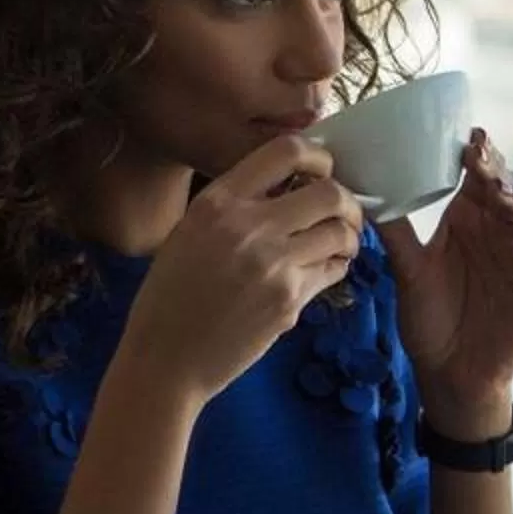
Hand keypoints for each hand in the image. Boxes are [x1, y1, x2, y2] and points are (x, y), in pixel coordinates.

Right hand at [113, 135, 364, 408]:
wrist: (164, 362)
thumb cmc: (169, 298)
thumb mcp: (189, 234)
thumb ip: (236, 208)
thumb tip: (291, 186)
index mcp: (217, 202)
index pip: (286, 151)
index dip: (318, 156)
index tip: (325, 171)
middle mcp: (248, 226)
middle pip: (329, 192)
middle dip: (347, 203)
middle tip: (343, 216)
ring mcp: (273, 264)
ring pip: (339, 233)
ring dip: (348, 238)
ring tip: (339, 245)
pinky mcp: (290, 300)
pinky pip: (333, 270)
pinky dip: (336, 267)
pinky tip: (324, 271)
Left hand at [380, 128, 512, 436]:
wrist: (450, 373)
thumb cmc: (430, 317)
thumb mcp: (407, 272)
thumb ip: (395, 234)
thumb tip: (360, 194)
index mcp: (472, 216)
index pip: (482, 175)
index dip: (482, 155)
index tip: (470, 140)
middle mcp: (504, 229)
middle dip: (502, 174)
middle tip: (483, 163)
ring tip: (503, 199)